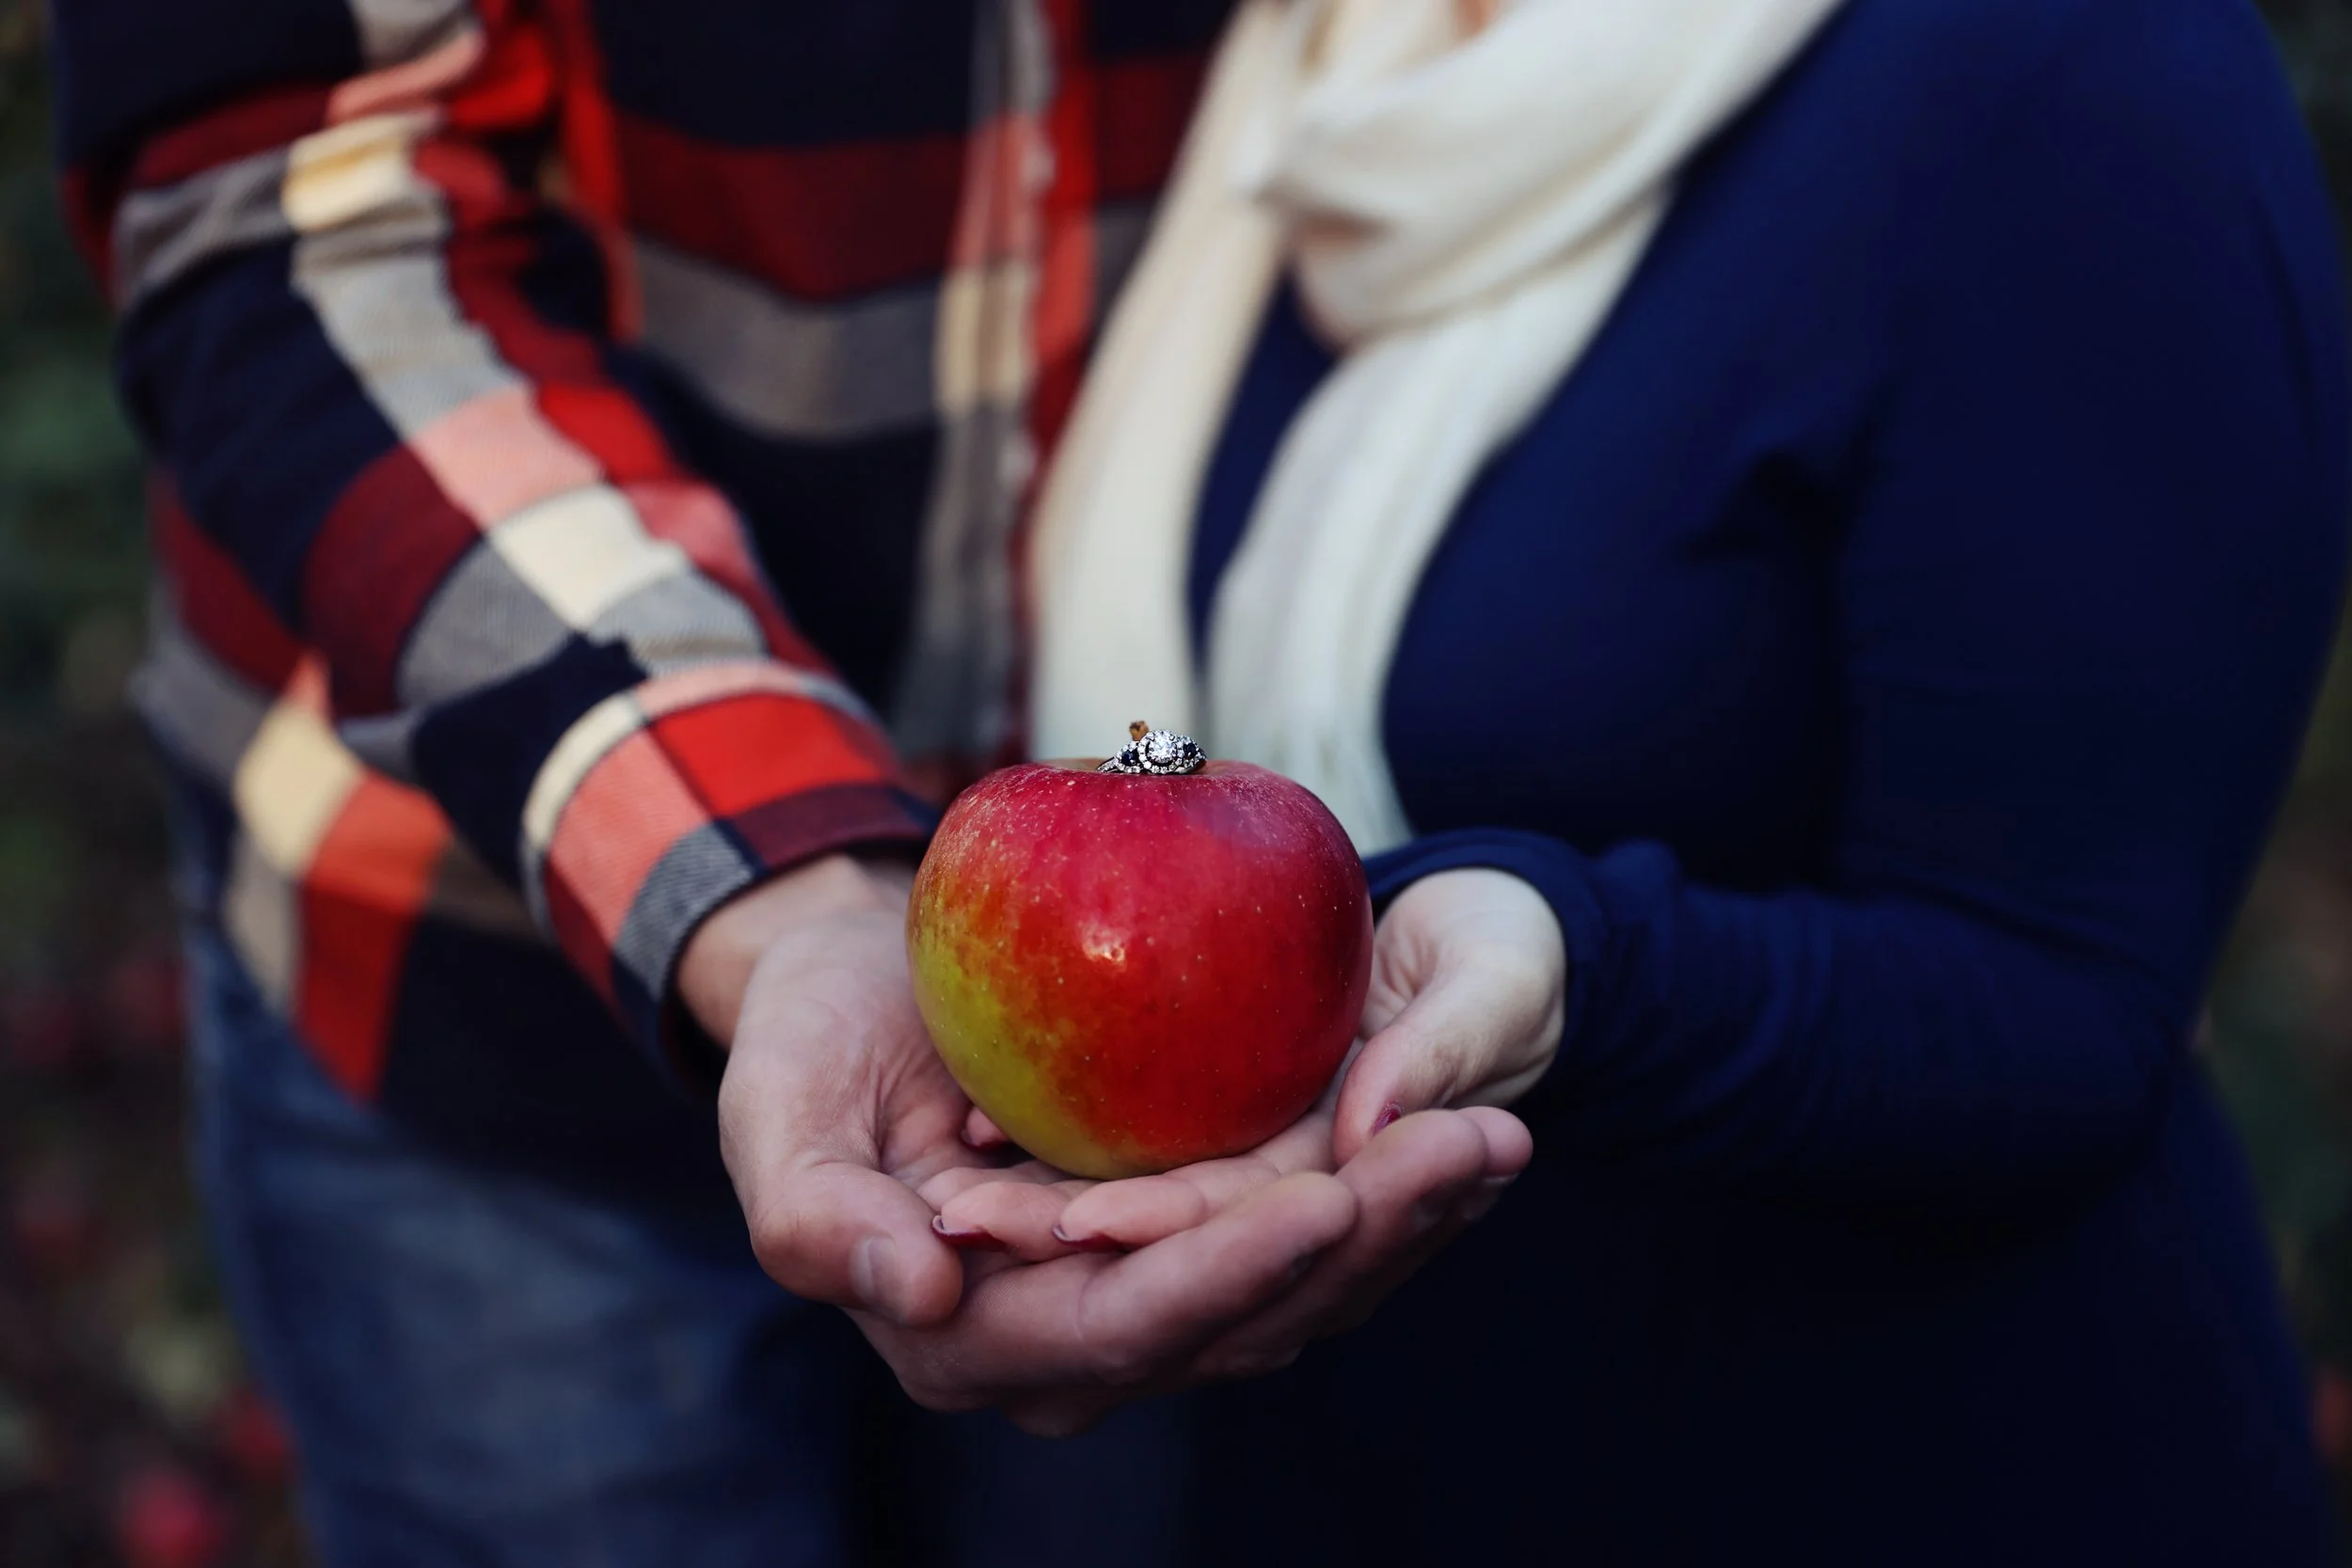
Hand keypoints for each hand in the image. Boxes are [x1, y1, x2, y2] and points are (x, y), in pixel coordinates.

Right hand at [694, 855, 1513, 1434]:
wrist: (853, 993)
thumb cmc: (805, 1050)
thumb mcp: (778, 1119)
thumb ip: (819, 1222)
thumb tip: (918, 1297)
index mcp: (973, 1338)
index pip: (1125, 1324)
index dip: (1226, 1274)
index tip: (1324, 1197)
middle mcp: (1076, 1342)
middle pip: (1245, 1316)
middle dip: (1367, 1240)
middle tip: (1473, 1144)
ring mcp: (1146, 1294)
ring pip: (1300, 1289)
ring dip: (1406, 1221)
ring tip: (1499, 1139)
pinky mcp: (1194, 1236)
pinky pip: (1305, 1231)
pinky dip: (1389, 1188)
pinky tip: (1467, 1132)